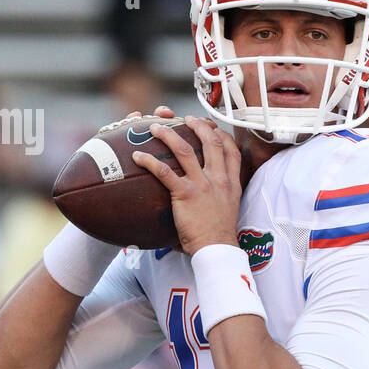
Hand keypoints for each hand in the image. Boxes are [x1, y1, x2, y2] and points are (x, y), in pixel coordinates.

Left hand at [132, 115, 242, 255]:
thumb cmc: (219, 235)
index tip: (214, 128)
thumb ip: (220, 197)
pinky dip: (149, 161)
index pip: (232, 151)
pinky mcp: (185, 194)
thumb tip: (208, 199)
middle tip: (186, 119)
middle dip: (198, 125)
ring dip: (169, 135)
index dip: (223, 135)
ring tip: (156, 128)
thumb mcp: (229, 210)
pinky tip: (137, 157)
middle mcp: (218, 179)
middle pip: (211, 142)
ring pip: (185, 150)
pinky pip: (164, 172)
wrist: (217, 248)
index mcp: (231, 183)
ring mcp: (202, 185)